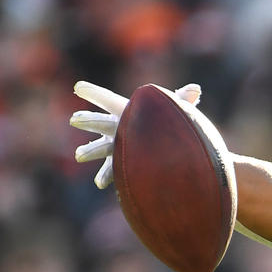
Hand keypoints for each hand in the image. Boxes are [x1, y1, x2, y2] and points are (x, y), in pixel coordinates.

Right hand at [70, 81, 201, 188]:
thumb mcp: (174, 108)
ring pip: (100, 149)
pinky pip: (111, 171)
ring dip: (90, 151)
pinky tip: (100, 184)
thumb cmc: (165, 122)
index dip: (94, 93)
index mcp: (124, 112)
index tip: (78, 87)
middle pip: (100, 124)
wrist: (163, 149)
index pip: (107, 100)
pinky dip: (106, 176)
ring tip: (80, 155)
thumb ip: (183, 98)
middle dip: (89, 121)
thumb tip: (196, 88)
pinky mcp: (120, 164)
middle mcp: (115, 128)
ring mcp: (115, 147)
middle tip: (75, 120)